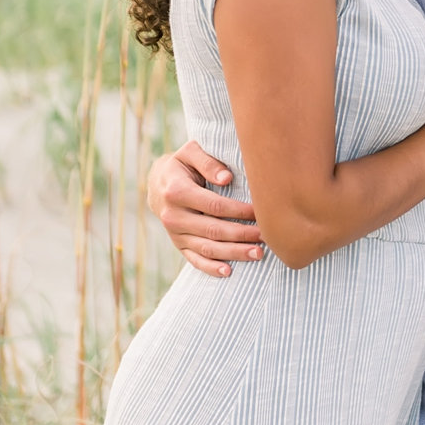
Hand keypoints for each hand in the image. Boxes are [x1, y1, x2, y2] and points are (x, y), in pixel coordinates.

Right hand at [147, 141, 262, 278]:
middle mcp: (174, 216)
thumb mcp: (190, 153)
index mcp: (177, 191)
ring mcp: (175, 234)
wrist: (158, 184)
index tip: (261, 212)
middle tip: (267, 237)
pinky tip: (229, 271)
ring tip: (258, 254)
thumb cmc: (182, 165)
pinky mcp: (178, 245)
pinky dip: (211, 268)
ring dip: (234, 253)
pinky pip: (194, 260)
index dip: (239, 211)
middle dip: (242, 235)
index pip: (215, 206)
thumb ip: (208, 162)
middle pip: (213, 230)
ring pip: (207, 248)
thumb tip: (227, 178)